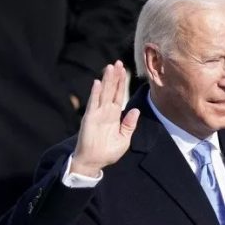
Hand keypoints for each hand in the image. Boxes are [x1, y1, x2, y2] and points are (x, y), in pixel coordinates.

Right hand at [71, 60, 138, 176]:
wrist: (94, 162)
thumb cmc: (108, 152)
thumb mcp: (124, 138)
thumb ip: (129, 124)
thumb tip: (135, 110)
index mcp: (115, 116)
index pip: (119, 95)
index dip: (121, 83)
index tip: (125, 70)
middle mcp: (106, 112)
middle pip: (111, 90)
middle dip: (115, 77)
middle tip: (118, 62)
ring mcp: (97, 114)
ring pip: (103, 93)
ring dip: (106, 81)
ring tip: (110, 67)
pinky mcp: (90, 119)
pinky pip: (93, 104)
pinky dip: (95, 93)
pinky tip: (98, 83)